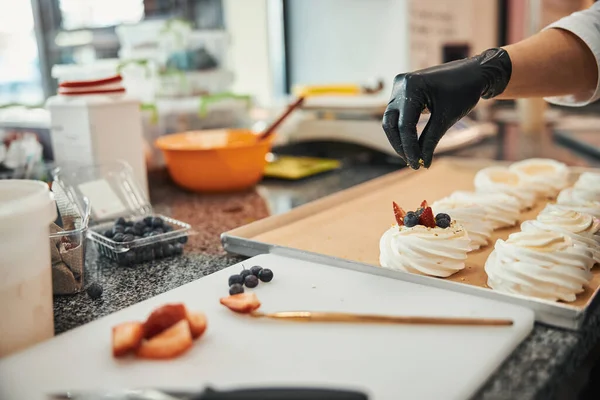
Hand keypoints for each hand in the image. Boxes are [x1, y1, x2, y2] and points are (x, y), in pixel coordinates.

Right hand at [382, 48, 511, 168]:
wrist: (473, 73)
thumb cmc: (463, 92)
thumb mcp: (446, 118)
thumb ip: (430, 140)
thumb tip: (422, 163)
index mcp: (411, 87)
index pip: (404, 125)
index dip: (409, 147)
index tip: (416, 165)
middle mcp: (401, 84)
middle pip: (391, 123)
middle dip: (400, 145)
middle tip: (412, 162)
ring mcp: (399, 87)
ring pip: (392, 120)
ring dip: (400, 139)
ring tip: (413, 155)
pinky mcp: (402, 91)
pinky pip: (398, 115)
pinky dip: (404, 129)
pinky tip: (412, 143)